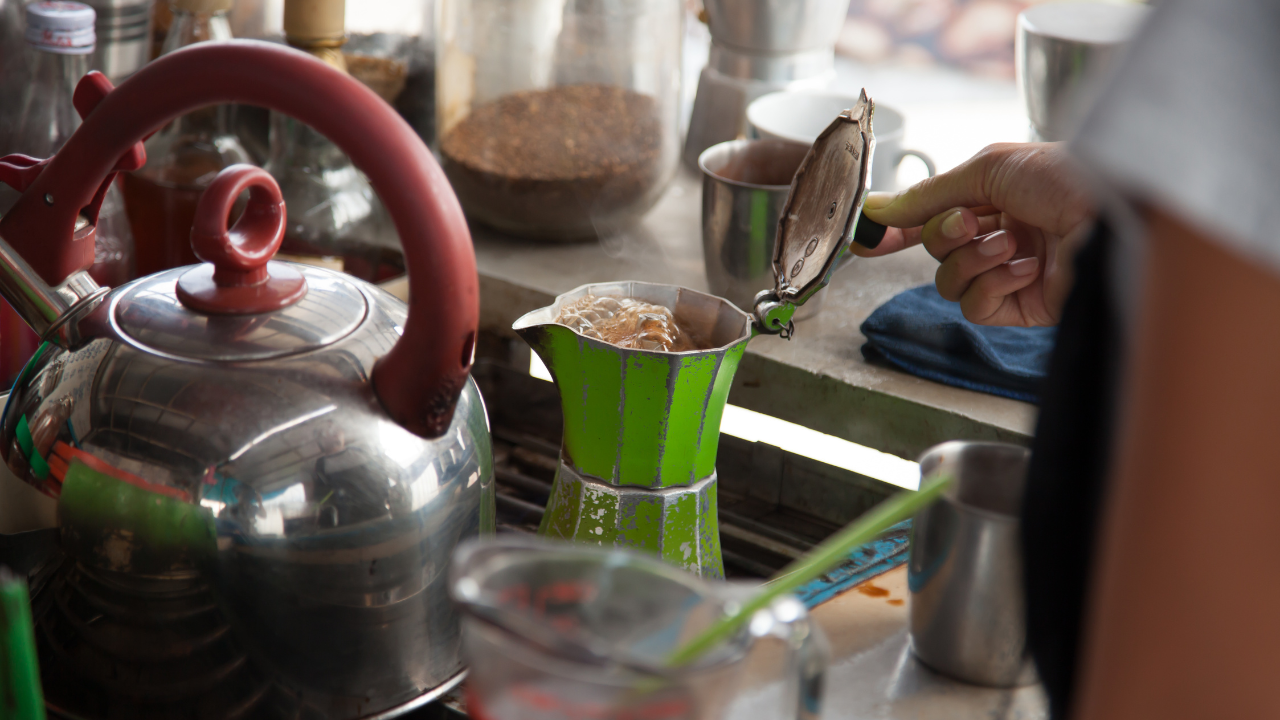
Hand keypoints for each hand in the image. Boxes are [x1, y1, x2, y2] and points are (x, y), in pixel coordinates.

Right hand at [856, 142, 1094, 325]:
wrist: (1117, 212)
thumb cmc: (1068, 176)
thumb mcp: (989, 168)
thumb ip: (930, 192)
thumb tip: (880, 209)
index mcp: (1000, 197)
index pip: (934, 217)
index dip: (899, 229)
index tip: (869, 239)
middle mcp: (1005, 235)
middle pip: (936, 250)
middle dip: (945, 235)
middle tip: (970, 222)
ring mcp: (1014, 272)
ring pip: (950, 281)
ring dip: (971, 260)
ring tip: (1011, 244)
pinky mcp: (1025, 307)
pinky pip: (976, 307)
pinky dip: (991, 285)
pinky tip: (1025, 267)